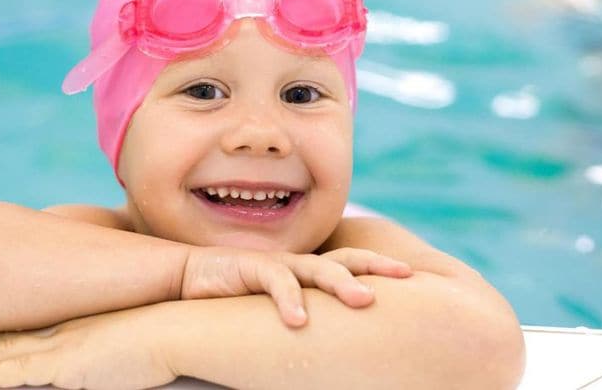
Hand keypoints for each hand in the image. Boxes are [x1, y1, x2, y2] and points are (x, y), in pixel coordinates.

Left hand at [0, 306, 172, 389]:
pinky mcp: (69, 364)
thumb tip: (107, 356)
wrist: (180, 328)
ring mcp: (64, 346)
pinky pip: (22, 371)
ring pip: (3, 353)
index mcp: (77, 323)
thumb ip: (110, 349)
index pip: (25, 330)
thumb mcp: (133, 338)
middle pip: (5, 338)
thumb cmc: (168, 333)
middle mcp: (64, 331)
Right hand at [181, 246, 411, 326]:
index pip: (352, 263)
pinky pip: (276, 282)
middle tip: (406, 275)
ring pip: (318, 268)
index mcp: (309, 270)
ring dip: (343, 283)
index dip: (380, 265)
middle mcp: (299, 263)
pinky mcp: (252, 267)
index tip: (412, 274)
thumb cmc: (237, 297)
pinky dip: (289, 300)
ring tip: (365, 300)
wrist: (189, 279)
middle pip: (346, 259)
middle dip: (376, 264)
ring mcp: (278, 263)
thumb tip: (331, 342)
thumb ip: (307, 315)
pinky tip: (299, 321)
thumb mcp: (278, 306)